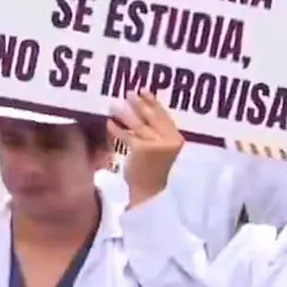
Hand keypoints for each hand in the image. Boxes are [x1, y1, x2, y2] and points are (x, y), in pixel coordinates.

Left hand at [106, 90, 183, 205]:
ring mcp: (156, 144)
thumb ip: (157, 135)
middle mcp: (169, 140)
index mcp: (177, 139)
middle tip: (128, 93)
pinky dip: (116, 128)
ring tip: (114, 105)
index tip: (145, 91)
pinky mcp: (142, 150)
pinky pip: (127, 135)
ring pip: (138, 123)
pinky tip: (109, 123)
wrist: (151, 195)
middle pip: (152, 116)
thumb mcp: (162, 153)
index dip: (154, 102)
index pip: (165, 116)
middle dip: (140, 103)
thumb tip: (141, 114)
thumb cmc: (154, 175)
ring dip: (125, 112)